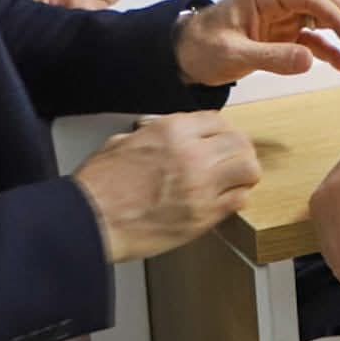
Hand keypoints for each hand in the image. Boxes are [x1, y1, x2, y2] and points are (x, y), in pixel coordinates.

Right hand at [74, 112, 260, 262]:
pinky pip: (238, 201)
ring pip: (248, 170)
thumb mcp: (125, 142)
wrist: (91, 219)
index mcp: (172, 131)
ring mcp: (201, 186)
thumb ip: (154, 134)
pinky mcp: (202, 216)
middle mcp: (192, 154)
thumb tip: (163, 133)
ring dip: (244, 174)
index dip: (222, 131)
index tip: (221, 139)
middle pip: (239, 143)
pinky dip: (236, 199)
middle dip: (239, 150)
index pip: (217, 121)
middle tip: (234, 159)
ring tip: (235, 180)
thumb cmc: (100, 186)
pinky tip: (225, 200)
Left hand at [175, 0, 339, 84]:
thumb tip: (309, 59)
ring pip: (323, 19)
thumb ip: (271, 57)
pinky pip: (312, 39)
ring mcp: (281, 18)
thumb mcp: (233, 54)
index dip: (334, 15)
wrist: (183, 55)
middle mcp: (277, 2)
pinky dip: (329, 51)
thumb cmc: (201, 47)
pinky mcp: (282, 35)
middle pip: (324, 3)